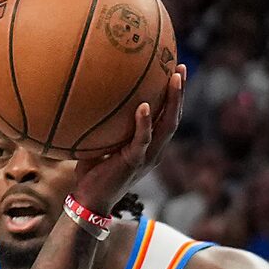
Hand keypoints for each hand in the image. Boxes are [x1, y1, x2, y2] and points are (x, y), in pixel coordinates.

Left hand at [69, 63, 185, 217]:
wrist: (89, 201)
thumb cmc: (91, 174)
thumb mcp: (98, 145)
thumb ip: (101, 126)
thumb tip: (88, 97)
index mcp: (149, 146)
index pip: (167, 117)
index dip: (173, 96)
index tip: (174, 71)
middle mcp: (154, 150)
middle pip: (174, 117)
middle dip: (179, 92)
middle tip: (180, 67)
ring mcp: (147, 156)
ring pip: (167, 125)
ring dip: (173, 101)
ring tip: (174, 79)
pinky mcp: (134, 162)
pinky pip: (143, 139)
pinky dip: (145, 123)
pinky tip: (144, 106)